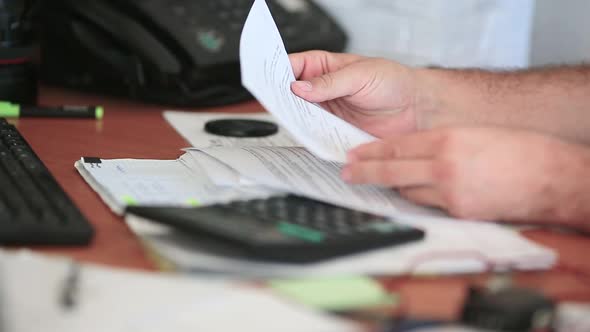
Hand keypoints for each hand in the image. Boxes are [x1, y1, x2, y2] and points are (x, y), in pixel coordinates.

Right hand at [289, 51, 421, 137]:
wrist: (416, 109)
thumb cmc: (393, 82)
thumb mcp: (360, 75)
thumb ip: (329, 82)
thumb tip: (300, 87)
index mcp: (323, 67)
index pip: (292, 67)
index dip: (278, 74)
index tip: (269, 83)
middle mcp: (321, 91)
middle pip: (290, 95)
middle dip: (282, 99)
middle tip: (277, 105)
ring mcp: (326, 113)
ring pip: (300, 117)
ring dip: (294, 120)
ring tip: (291, 122)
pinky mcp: (334, 133)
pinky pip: (315, 136)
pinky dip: (310, 138)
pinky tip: (307, 137)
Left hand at [342, 127, 589, 229]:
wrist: (554, 178)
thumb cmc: (521, 151)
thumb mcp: (474, 134)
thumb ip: (441, 142)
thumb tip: (413, 151)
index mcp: (448, 139)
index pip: (397, 146)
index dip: (372, 151)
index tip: (355, 153)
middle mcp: (444, 166)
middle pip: (392, 169)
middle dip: (365, 171)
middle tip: (347, 171)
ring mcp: (450, 192)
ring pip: (408, 190)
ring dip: (394, 185)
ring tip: (378, 181)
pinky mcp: (459, 213)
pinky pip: (428, 206)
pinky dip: (419, 199)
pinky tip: (412, 194)